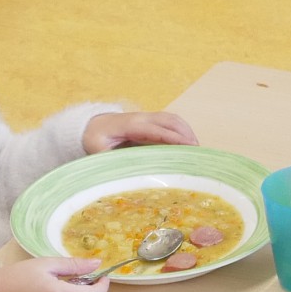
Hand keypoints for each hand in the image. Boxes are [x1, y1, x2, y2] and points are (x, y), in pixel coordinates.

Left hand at [81, 111, 196, 152]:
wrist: (92, 125)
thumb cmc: (96, 139)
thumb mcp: (98, 152)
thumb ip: (111, 161)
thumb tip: (125, 174)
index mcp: (130, 125)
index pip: (157, 130)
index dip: (173, 138)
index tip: (189, 146)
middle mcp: (142, 118)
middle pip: (170, 120)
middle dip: (186, 134)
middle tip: (198, 152)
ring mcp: (147, 117)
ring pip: (173, 118)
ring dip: (187, 131)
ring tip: (197, 149)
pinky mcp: (151, 120)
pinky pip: (171, 121)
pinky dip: (183, 130)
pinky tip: (188, 143)